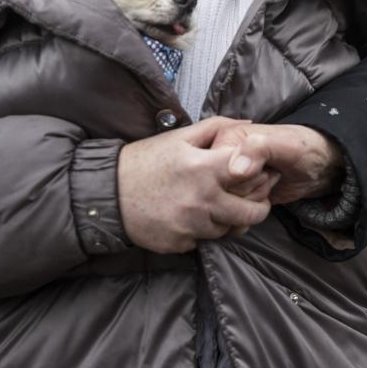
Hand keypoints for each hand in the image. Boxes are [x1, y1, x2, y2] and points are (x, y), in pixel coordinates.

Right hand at [117, 117, 275, 252]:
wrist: (106, 195)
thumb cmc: (144, 161)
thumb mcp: (178, 137)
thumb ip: (216, 128)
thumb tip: (248, 122)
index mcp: (202, 169)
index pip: (250, 173)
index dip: (260, 172)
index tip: (260, 173)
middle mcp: (200, 201)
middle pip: (249, 213)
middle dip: (258, 208)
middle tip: (257, 202)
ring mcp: (190, 226)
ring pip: (229, 230)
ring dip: (230, 221)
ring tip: (225, 208)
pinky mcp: (180, 244)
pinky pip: (204, 241)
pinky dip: (205, 231)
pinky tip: (197, 218)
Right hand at [213, 123, 343, 204]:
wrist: (316, 166)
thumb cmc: (303, 148)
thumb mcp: (286, 144)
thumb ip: (259, 149)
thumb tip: (235, 170)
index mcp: (225, 138)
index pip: (214, 171)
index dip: (241, 178)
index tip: (262, 168)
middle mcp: (220, 159)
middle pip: (219, 191)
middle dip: (249, 190)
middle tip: (269, 174)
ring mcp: (227, 180)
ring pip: (225, 206)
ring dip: (252, 201)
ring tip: (269, 183)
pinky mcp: (235, 196)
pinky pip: (230, 216)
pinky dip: (249, 213)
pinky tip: (264, 198)